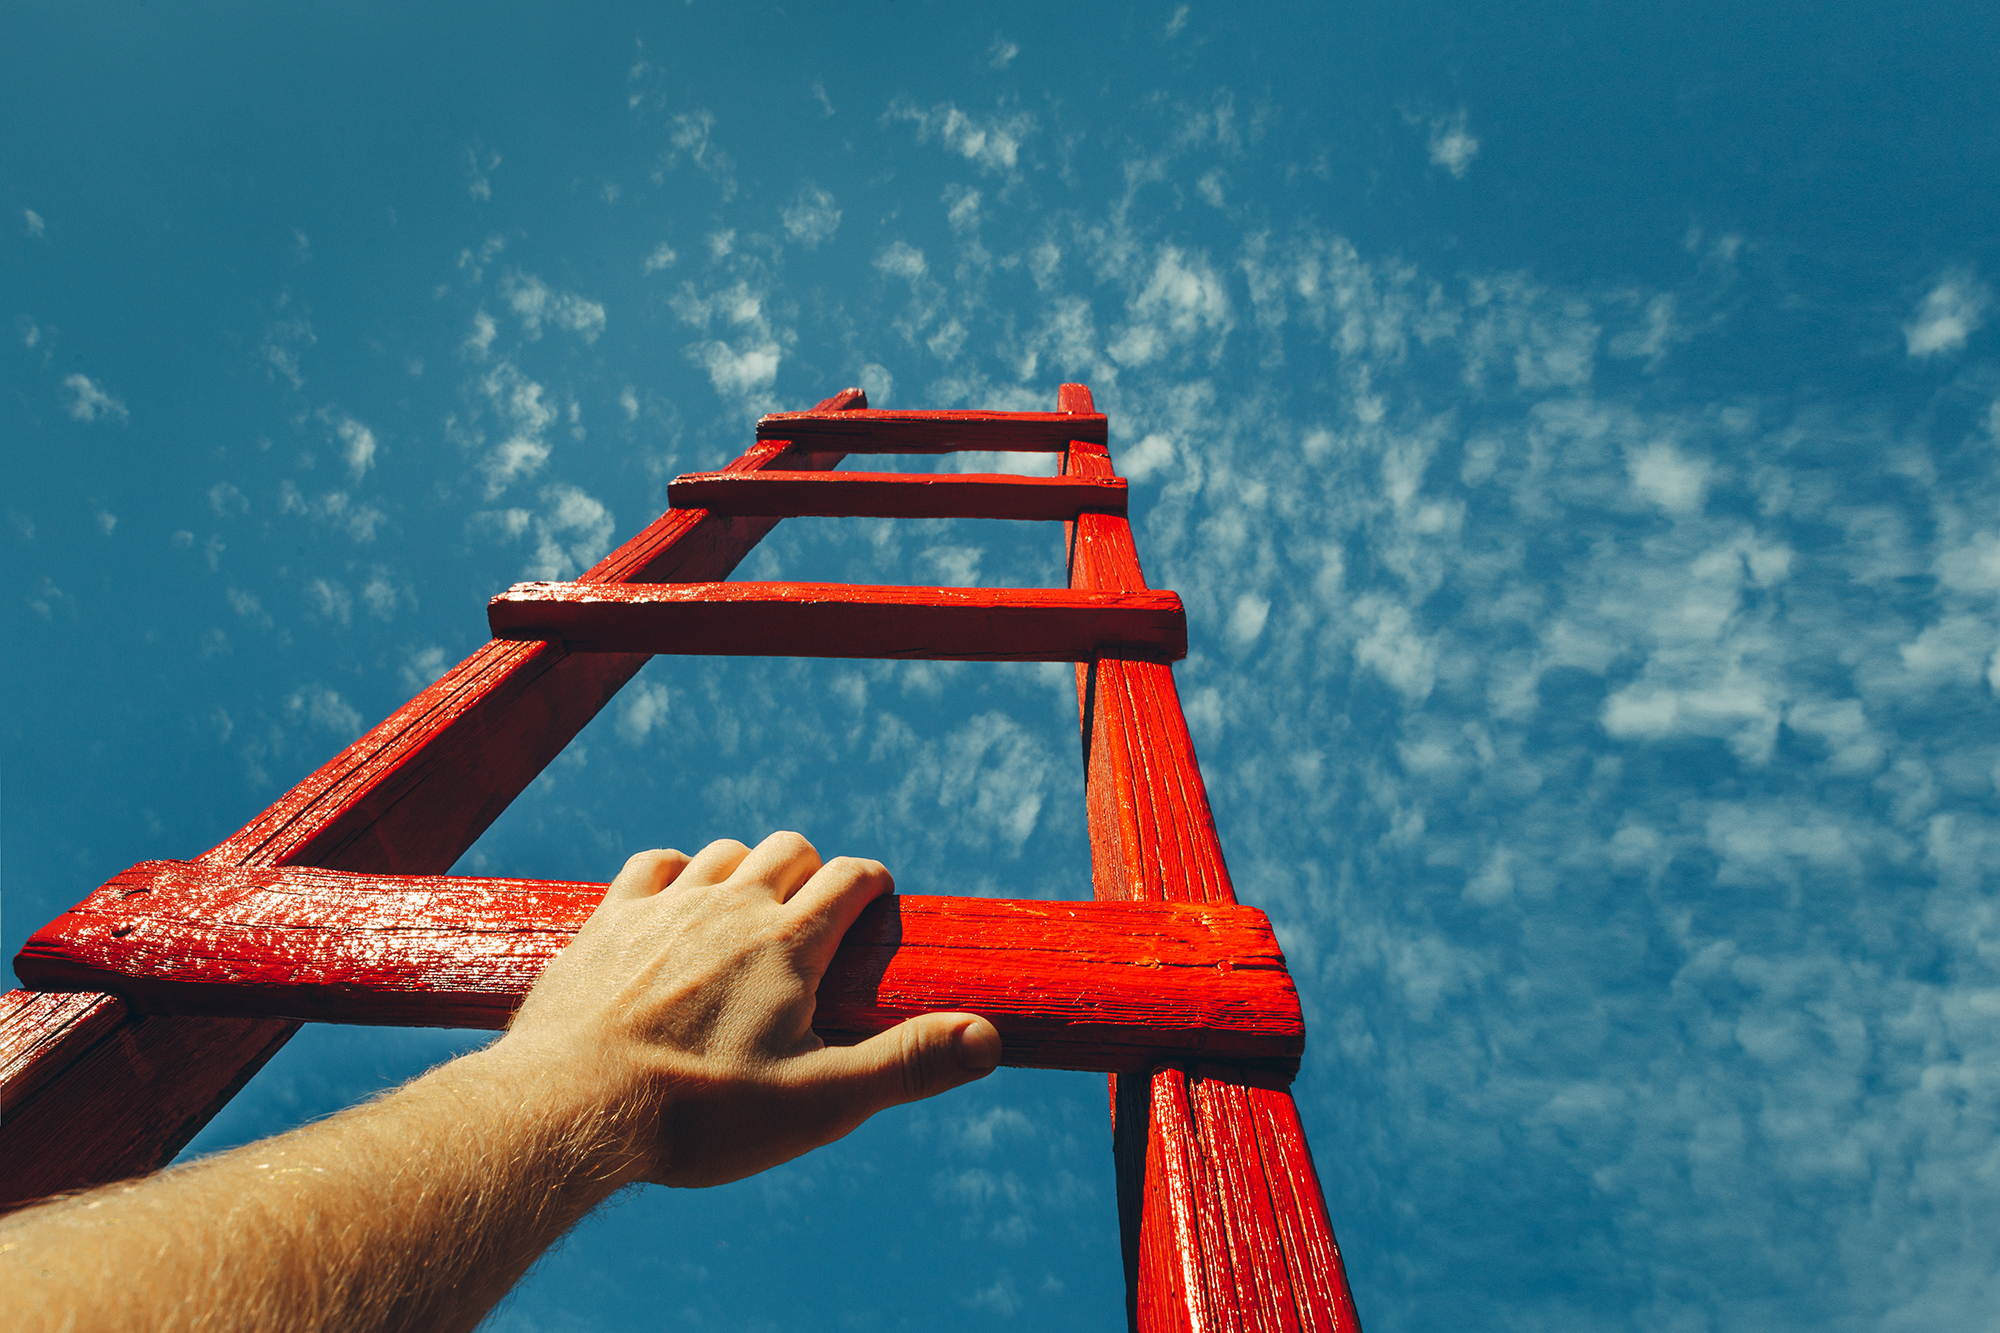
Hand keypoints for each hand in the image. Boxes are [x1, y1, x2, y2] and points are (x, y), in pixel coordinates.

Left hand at [493, 832, 1001, 1187]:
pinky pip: (656, 863)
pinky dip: (678, 872)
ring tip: (749, 915)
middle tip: (814, 919)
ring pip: (724, 852)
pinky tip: (678, 904)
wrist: (570, 1108)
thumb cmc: (699, 1115)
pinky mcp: (610, 920)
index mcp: (788, 944)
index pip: (849, 878)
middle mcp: (730, 907)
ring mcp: (665, 908)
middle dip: (813, 872)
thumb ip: (906, 1064)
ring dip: (747, 870)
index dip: (871, 885)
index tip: (875, 907)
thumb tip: (988, 1038)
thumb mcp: (818, 1102)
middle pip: (789, 849)